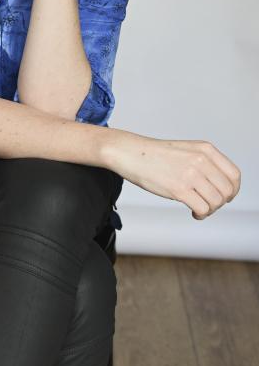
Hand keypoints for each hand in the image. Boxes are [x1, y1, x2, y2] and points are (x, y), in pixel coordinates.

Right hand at [104, 131, 241, 219]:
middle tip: (208, 204)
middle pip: (227, 191)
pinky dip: (201, 215)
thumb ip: (205, 162)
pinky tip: (193, 213)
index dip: (233, 190)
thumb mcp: (187, 150)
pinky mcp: (179, 189)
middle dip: (220, 202)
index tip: (225, 197)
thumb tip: (220, 186)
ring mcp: (190, 174)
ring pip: (216, 202)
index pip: (234, 175)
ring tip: (199, 209)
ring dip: (210, 210)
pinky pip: (202, 209)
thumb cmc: (155, 154)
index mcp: (206, 149)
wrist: (131, 153)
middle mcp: (201, 160)